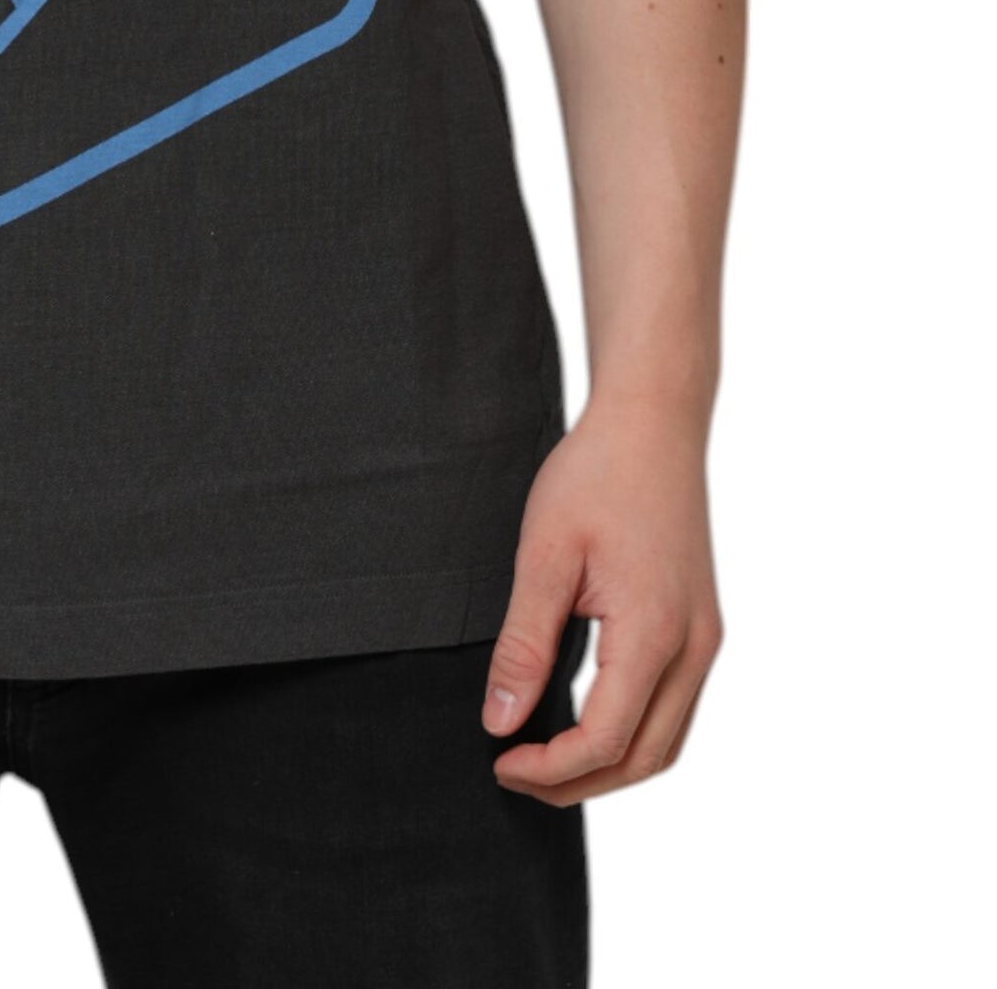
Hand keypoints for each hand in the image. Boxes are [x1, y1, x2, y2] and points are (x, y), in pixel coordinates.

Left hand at [482, 397, 722, 804]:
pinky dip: (632, 734)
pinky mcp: (702, 627)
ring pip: (666, 742)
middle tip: (515, 774)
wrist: (653, 422)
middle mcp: (695, 648)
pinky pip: (674, 708)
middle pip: (645, 758)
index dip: (551, 767)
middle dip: (579, 782)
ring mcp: (705, 640)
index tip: (499, 762)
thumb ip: (524, 644)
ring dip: (609, 766)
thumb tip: (499, 721)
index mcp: (655, 632)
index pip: (607, 739)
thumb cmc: (595, 475)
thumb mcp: (544, 554)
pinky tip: (585, 722)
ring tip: (545, 760)